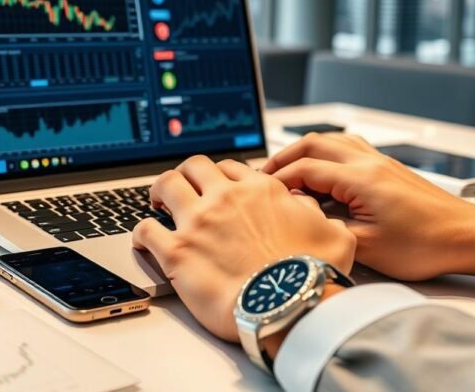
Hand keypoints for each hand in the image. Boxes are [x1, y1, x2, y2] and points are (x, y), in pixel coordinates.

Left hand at [131, 155, 355, 341]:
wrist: (288, 307)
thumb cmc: (312, 276)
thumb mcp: (334, 233)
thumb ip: (316, 214)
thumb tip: (307, 209)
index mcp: (260, 190)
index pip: (230, 168)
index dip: (221, 177)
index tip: (218, 188)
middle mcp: (226, 199)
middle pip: (193, 166)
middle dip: (186, 175)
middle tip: (183, 189)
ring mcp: (198, 223)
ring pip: (165, 185)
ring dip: (159, 192)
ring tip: (158, 204)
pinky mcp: (176, 252)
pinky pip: (145, 229)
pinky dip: (141, 232)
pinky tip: (143, 239)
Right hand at [262, 133, 474, 280]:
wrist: (465, 237)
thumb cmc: (426, 244)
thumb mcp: (368, 248)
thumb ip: (329, 229)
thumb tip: (303, 221)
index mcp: (360, 179)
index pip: (305, 168)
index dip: (278, 179)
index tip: (261, 192)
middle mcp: (369, 162)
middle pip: (315, 143)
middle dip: (285, 156)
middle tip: (265, 174)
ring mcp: (380, 162)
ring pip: (333, 141)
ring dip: (306, 151)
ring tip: (288, 169)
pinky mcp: (389, 169)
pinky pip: (350, 148)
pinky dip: (327, 153)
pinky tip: (323, 170)